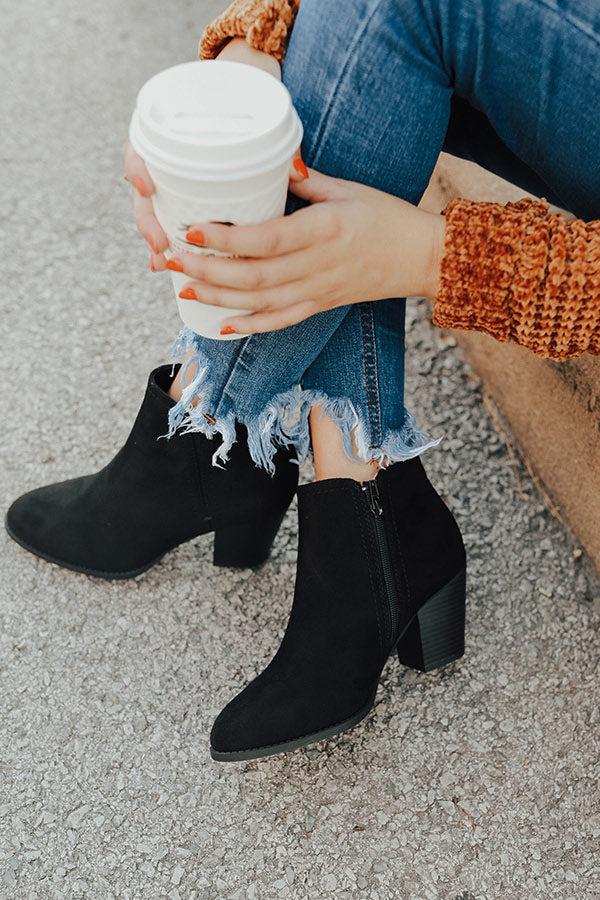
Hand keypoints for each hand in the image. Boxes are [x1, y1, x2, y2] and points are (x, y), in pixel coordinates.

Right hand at [124, 39, 292, 270]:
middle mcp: (164, 155)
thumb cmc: (251, 106)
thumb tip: (298, 173)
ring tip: (162, 261)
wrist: (245, 96)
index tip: (146, 187)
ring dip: (155, 239)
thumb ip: (281, 142)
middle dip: (148, 222)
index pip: (142, 145)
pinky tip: (164, 262)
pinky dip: (165, 242)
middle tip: (161, 245)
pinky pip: (166, 219)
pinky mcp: (179, 197)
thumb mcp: (262, 116)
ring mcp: (169, 177)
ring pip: (153, 210)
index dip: (137, 168)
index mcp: (171, 129)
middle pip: (144, 190)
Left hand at [169, 169, 445, 333]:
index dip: (226, 238)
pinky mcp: (321, 306)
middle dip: (208, 270)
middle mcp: (318, 266)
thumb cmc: (387, 216)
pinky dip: (252, 326)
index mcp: (324, 230)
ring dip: (219, 298)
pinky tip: (223, 325)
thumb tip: (274, 163)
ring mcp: (319, 291)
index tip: (192, 228)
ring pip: (261, 302)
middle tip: (173, 259)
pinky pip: (282, 321)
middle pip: (254, 276)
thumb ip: (307, 181)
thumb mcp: (348, 189)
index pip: (266, 239)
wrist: (422, 257)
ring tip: (184, 287)